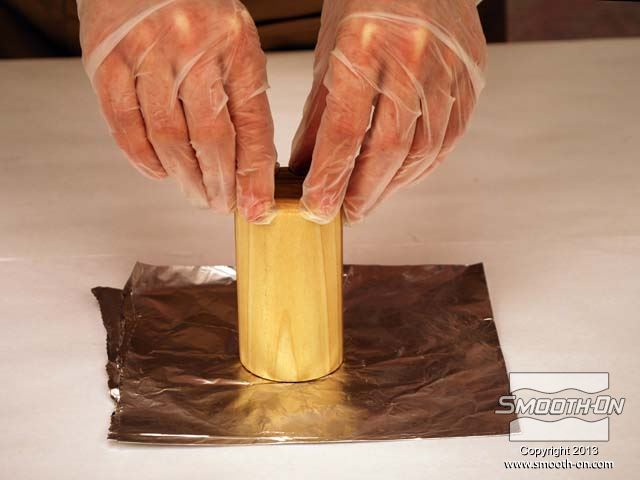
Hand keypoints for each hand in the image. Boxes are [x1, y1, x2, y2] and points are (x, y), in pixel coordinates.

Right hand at [78, 0, 276, 222]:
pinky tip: (159, 173)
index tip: (258, 207)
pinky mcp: (107, 62)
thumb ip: (243, 94)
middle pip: (211, 138)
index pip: (252, 124)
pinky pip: (124, 125)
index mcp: (234, 46)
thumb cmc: (196, 9)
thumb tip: (250, 161)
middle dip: (219, 183)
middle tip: (222, 205)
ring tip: (197, 195)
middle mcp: (192, 49)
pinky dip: (142, 159)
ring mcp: (146, 55)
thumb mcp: (235, 42)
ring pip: (168, 137)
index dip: (254, 174)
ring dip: (184, 178)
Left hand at [290, 0, 486, 223]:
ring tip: (369, 200)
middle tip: (345, 213)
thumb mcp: (330, 50)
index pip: (347, 130)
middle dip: (363, 192)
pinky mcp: (470, 81)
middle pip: (389, 148)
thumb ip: (319, 113)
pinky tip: (402, 177)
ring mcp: (448, 71)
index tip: (318, 206)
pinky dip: (422, 167)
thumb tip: (307, 166)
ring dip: (392, 186)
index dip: (330, 177)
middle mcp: (412, 59)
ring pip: (422, 151)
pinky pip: (447, 139)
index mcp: (366, 45)